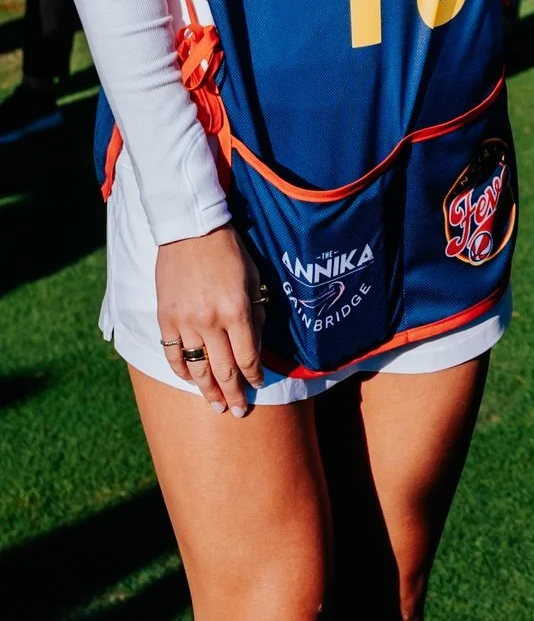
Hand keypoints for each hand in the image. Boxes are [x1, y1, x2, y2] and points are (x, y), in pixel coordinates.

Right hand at [156, 226, 265, 416]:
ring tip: (216, 406)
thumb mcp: (253, 279)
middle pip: (224, 370)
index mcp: (236, 310)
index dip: (255, 376)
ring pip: (197, 368)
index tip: (259, 385)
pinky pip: (172, 355)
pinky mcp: (165, 319)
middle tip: (238, 411)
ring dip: (207, 391)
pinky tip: (190, 381)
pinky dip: (182, 372)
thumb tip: (255, 344)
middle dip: (234, 393)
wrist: (190, 231)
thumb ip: (255, 313)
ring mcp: (184, 322)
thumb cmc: (229, 251)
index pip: (248, 357)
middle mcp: (210, 321)